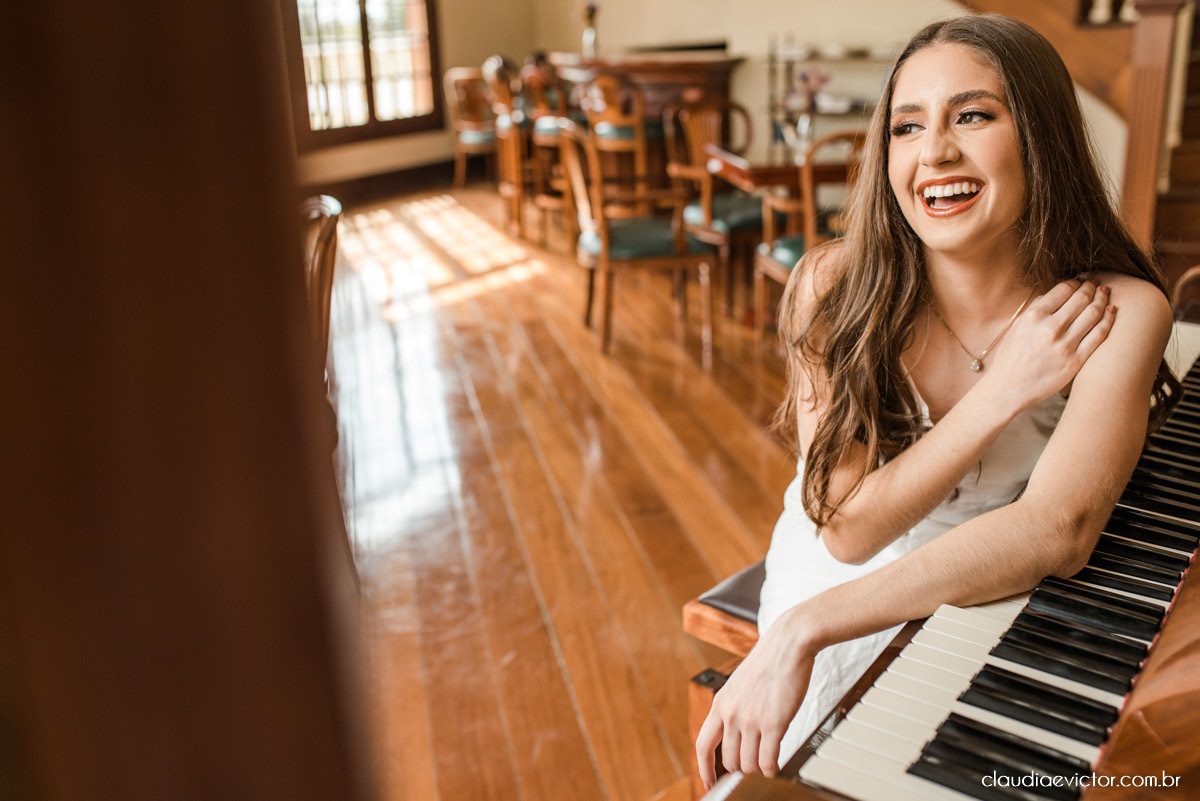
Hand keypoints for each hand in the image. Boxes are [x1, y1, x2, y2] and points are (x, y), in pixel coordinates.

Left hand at [694, 607, 819, 789]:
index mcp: (720, 703)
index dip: (704, 768)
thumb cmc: (769, 662)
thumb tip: (734, 734)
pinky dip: (771, 769)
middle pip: (729, 760)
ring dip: (758, 768)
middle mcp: (731, 713)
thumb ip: (733, 708)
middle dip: (741, 767)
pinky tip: (774, 766)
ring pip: (748, 764)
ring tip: (766, 762)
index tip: (708, 782)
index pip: (703, 745)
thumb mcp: (738, 685)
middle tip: (753, 765)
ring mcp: (751, 719)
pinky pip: (768, 760)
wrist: (788, 643)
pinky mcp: (773, 723)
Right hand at [981, 279, 1115, 413]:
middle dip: (1092, 286)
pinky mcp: (1075, 360)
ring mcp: (1064, 345)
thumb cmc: (1010, 358)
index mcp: (1033, 316)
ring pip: (1093, 313)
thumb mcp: (1016, 328)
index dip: (1076, 282)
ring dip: (1102, 299)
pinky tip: (1112, 311)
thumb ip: (1035, 309)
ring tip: (1105, 293)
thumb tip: (1053, 294)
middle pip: (1081, 298)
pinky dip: (1108, 319)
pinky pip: (1098, 335)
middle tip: (1097, 283)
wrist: (1007, 390)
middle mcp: (1050, 328)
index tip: (1080, 281)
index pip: (1064, 289)